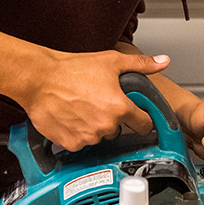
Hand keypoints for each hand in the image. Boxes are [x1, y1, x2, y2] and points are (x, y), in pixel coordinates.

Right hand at [17, 50, 169, 151]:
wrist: (40, 78)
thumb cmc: (71, 69)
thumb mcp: (111, 61)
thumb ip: (140, 65)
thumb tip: (163, 62)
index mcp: (119, 107)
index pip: (144, 124)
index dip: (141, 119)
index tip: (136, 116)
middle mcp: (106, 125)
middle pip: (118, 129)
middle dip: (112, 119)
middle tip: (98, 102)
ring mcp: (88, 137)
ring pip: (99, 137)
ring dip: (94, 126)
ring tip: (81, 107)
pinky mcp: (71, 143)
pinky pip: (81, 142)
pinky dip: (78, 133)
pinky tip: (71, 117)